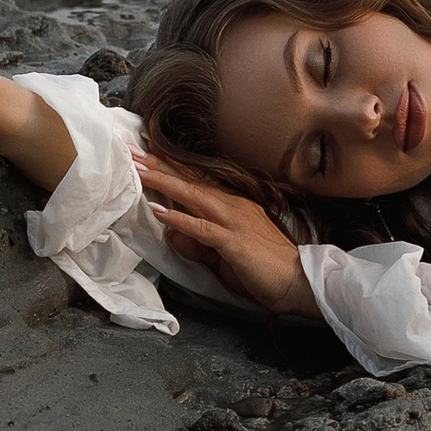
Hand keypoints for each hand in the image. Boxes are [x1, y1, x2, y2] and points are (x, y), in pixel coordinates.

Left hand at [135, 153, 319, 317]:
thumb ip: (197, 241)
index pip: (196, 180)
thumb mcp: (223, 252)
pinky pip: (202, 229)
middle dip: (159, 164)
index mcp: (233, 205)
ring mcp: (234, 221)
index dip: (170, 164)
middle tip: (132, 149)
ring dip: (164, 182)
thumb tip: (171, 233)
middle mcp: (233, 206)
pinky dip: (180, 219)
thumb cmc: (264, 267)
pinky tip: (160, 211)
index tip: (146, 150)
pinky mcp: (234, 242)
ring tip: (139, 170)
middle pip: (190, 180)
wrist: (298, 281)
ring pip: (193, 196)